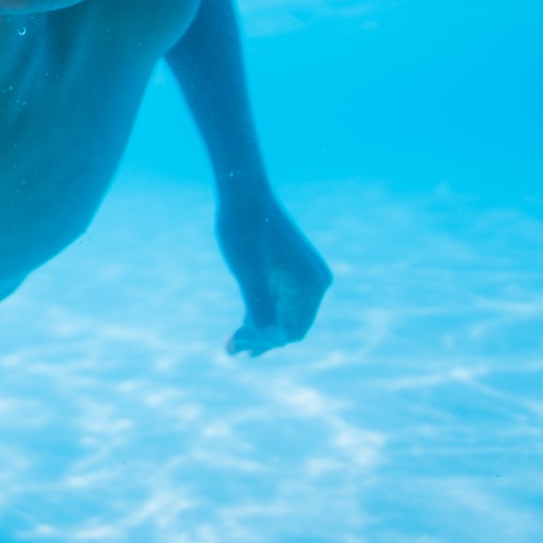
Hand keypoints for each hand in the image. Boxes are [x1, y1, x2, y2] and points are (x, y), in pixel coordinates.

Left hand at [215, 194, 331, 356]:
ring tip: (231, 346)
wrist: (241, 194)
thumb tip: (274, 340)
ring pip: (280, 317)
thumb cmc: (243, 229)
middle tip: (229, 348)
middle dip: (261, 338)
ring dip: (258, 330)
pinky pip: (276, 304)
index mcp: (312, 284)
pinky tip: (240, 329)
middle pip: (288, 325)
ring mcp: (300, 278)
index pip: (292, 330)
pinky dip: (259, 316)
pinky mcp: (286, 274)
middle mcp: (313, 282)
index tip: (235, 343)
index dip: (266, 342)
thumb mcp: (248, 272)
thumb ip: (261, 307)